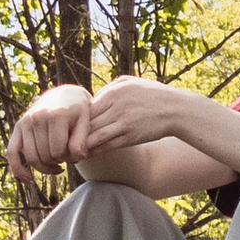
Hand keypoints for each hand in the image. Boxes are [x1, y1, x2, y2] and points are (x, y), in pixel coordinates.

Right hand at [5, 84, 92, 179]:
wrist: (65, 94)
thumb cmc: (78, 110)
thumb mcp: (85, 121)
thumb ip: (82, 139)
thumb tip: (77, 157)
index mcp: (56, 115)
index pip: (59, 150)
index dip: (68, 158)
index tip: (76, 155)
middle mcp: (37, 117)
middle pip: (44, 156)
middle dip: (57, 162)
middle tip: (67, 159)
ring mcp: (25, 122)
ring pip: (30, 158)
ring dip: (43, 168)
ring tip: (57, 167)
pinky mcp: (18, 127)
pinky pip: (12, 153)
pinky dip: (18, 169)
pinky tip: (29, 179)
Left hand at [79, 75, 193, 153]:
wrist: (176, 109)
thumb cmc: (153, 95)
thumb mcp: (131, 83)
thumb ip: (110, 89)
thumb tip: (90, 100)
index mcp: (114, 90)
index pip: (86, 108)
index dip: (76, 120)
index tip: (68, 129)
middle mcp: (116, 104)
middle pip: (87, 122)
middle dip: (74, 135)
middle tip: (62, 144)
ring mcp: (123, 121)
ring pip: (93, 136)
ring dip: (80, 146)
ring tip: (70, 153)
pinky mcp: (129, 136)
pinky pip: (105, 145)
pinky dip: (93, 151)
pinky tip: (86, 155)